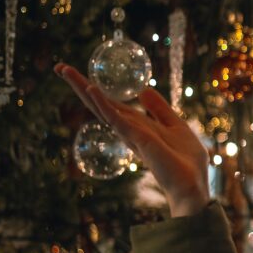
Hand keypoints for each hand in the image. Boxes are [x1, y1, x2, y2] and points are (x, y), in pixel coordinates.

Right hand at [55, 62, 210, 217]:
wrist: (192, 184)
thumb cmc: (186, 161)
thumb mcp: (175, 125)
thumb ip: (160, 110)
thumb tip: (143, 90)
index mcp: (138, 127)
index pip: (114, 105)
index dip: (98, 91)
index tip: (84, 76)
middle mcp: (129, 130)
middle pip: (101, 105)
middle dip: (81, 86)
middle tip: (60, 67)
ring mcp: (131, 134)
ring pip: (102, 108)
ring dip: (84, 89)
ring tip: (65, 70)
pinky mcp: (137, 139)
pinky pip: (116, 119)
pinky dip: (103, 104)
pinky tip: (91, 89)